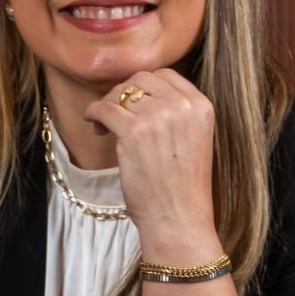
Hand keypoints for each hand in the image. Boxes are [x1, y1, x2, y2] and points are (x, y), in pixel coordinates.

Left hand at [84, 69, 217, 252]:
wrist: (179, 219)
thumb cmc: (183, 188)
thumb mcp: (193, 140)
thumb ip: (177, 115)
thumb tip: (142, 95)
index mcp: (201, 106)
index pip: (166, 76)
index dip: (144, 86)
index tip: (133, 103)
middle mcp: (182, 106)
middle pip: (141, 79)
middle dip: (124, 93)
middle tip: (114, 114)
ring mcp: (157, 117)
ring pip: (121, 93)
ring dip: (108, 106)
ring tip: (104, 127)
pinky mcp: (133, 132)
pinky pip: (104, 109)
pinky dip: (93, 113)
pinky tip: (94, 125)